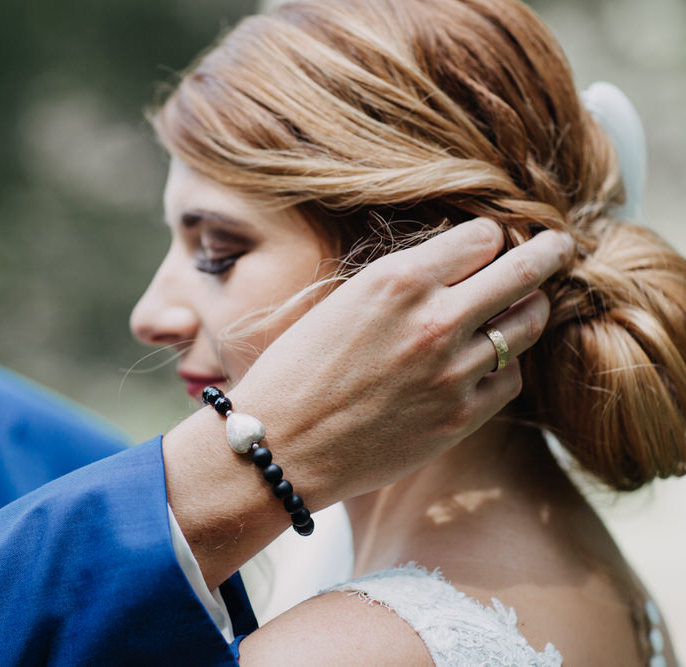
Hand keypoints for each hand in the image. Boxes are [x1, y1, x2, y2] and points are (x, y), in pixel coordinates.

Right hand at [163, 218, 572, 586]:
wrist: (280, 447)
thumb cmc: (295, 372)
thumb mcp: (342, 304)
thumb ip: (401, 285)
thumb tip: (452, 270)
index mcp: (397, 280)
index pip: (481, 236)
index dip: (487, 238)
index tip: (490, 243)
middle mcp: (434, 319)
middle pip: (524, 271)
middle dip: (547, 253)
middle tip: (558, 247)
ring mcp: (454, 371)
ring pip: (528, 324)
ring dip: (528, 310)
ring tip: (524, 306)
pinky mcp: (462, 417)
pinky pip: (511, 378)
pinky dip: (504, 366)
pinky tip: (485, 364)